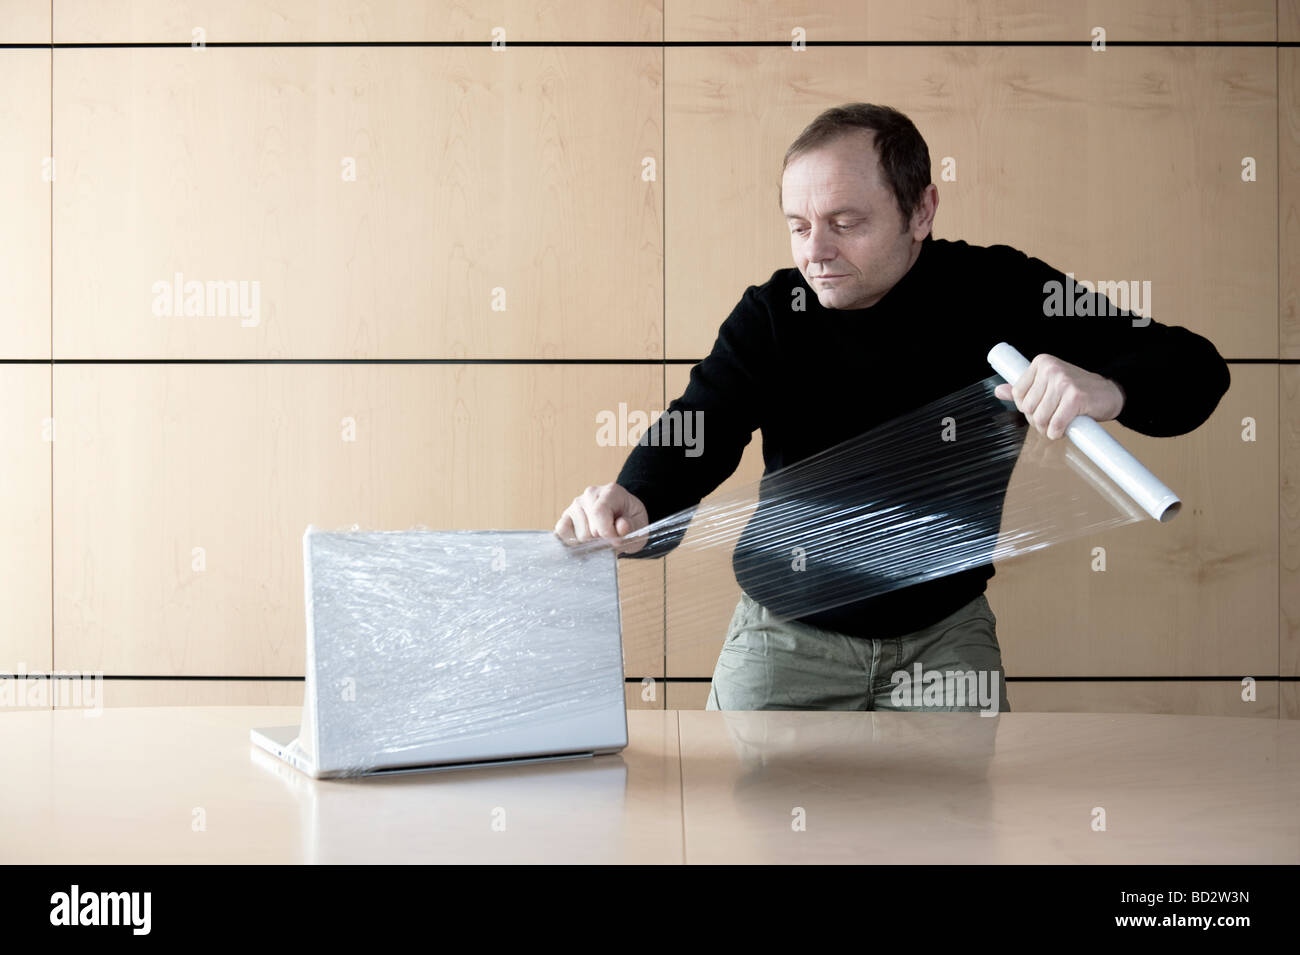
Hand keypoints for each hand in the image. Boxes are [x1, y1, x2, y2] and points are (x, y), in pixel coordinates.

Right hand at [554, 482, 648, 553]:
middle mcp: (590, 494)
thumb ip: (632, 526)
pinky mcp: (566, 516)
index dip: (607, 533)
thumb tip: (621, 527)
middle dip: (601, 540)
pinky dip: (572, 542)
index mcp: (611, 492)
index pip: (599, 513)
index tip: (616, 541)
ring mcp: (576, 504)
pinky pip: (561, 532)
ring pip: (577, 536)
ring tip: (600, 537)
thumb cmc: (630, 520)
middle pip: (589, 530)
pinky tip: (584, 542)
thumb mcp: (639, 524)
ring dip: (590, 543)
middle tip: (611, 538)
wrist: (623, 516)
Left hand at [993, 353, 1124, 439]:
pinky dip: (1057, 433)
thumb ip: (1024, 388)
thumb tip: (999, 391)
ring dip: (1047, 429)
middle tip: (1051, 420)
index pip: (1017, 394)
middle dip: (1037, 420)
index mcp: (1042, 363)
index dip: (1026, 408)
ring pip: (1039, 418)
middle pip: (1027, 408)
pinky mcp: (1075, 397)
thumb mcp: (1048, 384)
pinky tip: (1063, 430)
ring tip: (1058, 424)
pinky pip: (1055, 424)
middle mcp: (1051, 369)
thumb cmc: (1078, 390)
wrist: (1110, 392)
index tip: (1040, 409)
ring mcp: (1064, 382)